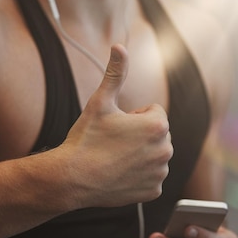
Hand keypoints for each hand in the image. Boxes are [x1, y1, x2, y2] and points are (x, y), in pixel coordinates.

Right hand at [62, 44, 172, 207]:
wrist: (71, 178)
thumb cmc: (85, 138)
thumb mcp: (100, 102)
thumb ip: (115, 73)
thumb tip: (119, 46)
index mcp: (157, 125)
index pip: (153, 111)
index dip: (131, 116)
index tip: (115, 127)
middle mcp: (166, 150)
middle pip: (155, 134)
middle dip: (138, 135)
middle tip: (112, 143)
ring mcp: (160, 173)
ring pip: (153, 155)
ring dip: (139, 155)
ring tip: (114, 159)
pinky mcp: (154, 192)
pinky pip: (150, 178)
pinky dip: (137, 176)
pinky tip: (118, 175)